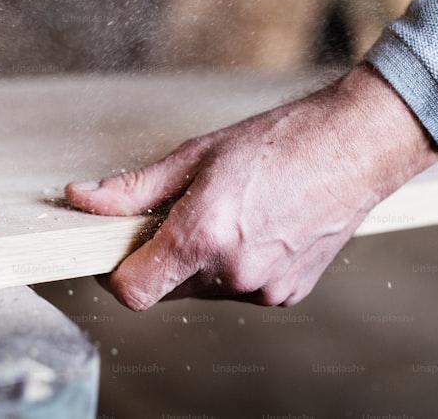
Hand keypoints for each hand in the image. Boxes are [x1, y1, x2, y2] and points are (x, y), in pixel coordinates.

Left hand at [65, 64, 437, 309]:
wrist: (355, 147)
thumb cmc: (278, 142)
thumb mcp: (195, 155)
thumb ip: (133, 188)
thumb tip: (82, 198)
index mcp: (203, 236)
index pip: (132, 290)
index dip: (115, 272)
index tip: (118, 249)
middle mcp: (233, 272)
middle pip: (166, 287)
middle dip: (162, 256)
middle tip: (180, 211)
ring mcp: (263, 289)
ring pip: (203, 289)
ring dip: (201, 261)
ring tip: (229, 212)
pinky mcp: (287, 295)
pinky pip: (240, 289)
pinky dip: (235, 266)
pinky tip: (257, 226)